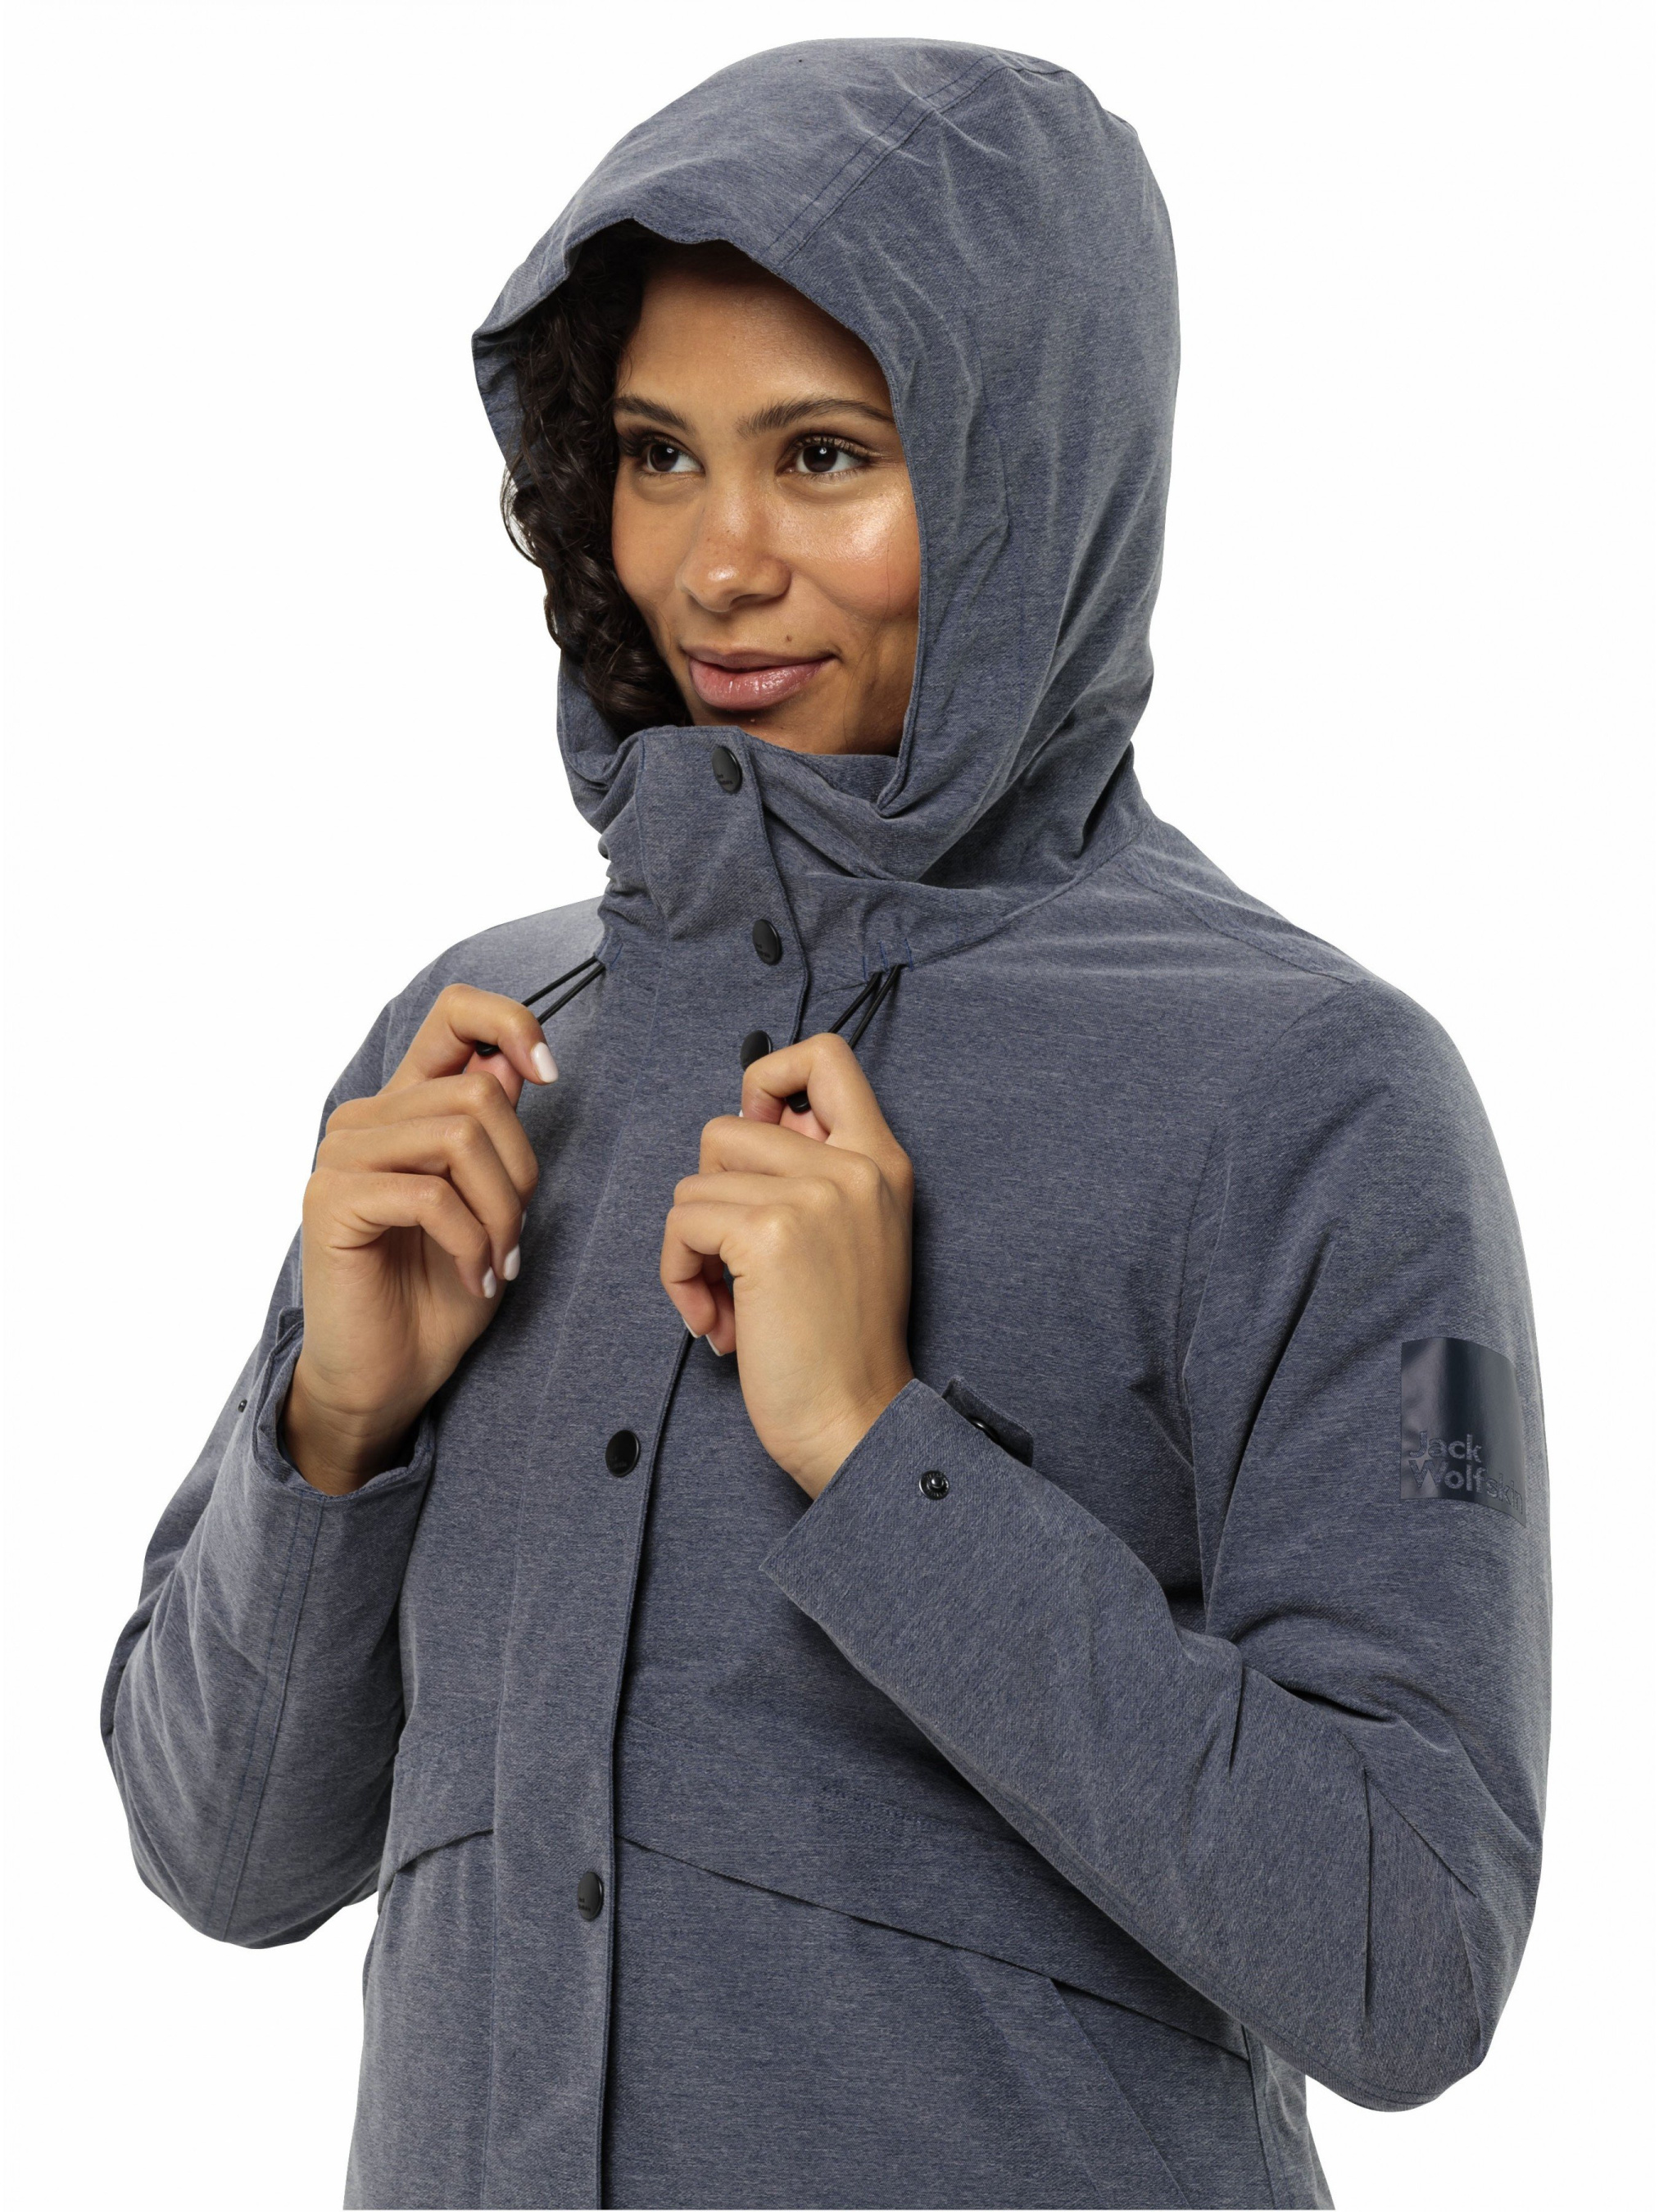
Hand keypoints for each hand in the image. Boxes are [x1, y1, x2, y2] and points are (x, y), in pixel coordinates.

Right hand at [282, 985, 554, 1493]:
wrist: (388, 1377)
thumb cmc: (438, 1293)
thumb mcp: (489, 1203)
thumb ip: (492, 1134)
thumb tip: (510, 1066)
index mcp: (407, 1106)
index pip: (454, 1014)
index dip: (510, 1023)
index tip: (548, 1073)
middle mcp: (366, 1119)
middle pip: (477, 1094)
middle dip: (520, 1171)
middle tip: (515, 1236)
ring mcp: (341, 1155)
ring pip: (458, 1137)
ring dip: (500, 1211)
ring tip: (498, 1259)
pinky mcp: (331, 1200)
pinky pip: (430, 1195)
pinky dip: (471, 1241)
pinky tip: (477, 1277)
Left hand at [660, 1033, 914, 1496]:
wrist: (855, 1423)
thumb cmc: (840, 1344)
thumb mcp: (851, 1237)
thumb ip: (812, 1173)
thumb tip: (746, 1126)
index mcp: (881, 1160)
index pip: (824, 1054)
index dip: (768, 1082)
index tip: (758, 1147)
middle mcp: (856, 1165)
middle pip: (727, 1127)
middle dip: (711, 1199)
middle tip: (737, 1266)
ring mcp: (814, 1194)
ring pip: (695, 1181)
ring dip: (691, 1249)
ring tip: (729, 1304)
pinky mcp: (768, 1232)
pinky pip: (681, 1222)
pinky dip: (679, 1275)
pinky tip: (717, 1323)